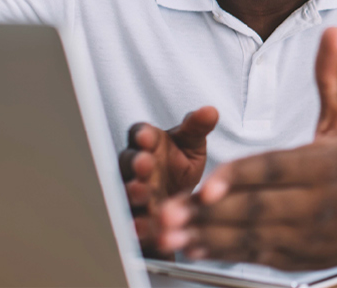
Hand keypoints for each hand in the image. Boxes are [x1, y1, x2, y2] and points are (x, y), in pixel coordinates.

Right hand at [119, 106, 218, 254]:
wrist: (179, 199)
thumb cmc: (180, 164)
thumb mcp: (192, 144)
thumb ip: (198, 128)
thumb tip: (210, 111)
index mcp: (147, 142)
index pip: (140, 134)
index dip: (142, 135)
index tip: (147, 137)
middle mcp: (134, 166)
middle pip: (128, 162)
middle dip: (136, 163)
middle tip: (144, 163)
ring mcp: (131, 192)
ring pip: (126, 191)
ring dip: (132, 192)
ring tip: (142, 194)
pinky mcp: (134, 216)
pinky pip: (131, 219)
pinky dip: (135, 222)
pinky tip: (141, 226)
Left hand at [157, 27, 336, 268]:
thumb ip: (331, 76)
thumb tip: (331, 32)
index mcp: (326, 165)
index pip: (277, 169)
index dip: (242, 176)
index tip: (209, 182)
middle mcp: (316, 203)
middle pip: (258, 208)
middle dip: (211, 212)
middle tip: (169, 211)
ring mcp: (305, 234)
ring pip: (252, 237)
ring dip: (208, 237)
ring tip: (171, 233)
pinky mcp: (297, 256)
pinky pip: (256, 255)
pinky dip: (223, 253)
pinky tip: (195, 248)